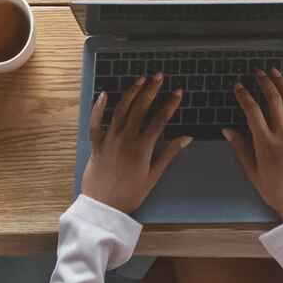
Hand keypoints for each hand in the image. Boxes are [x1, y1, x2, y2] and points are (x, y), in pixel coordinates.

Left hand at [81, 73, 192, 214]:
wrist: (103, 206)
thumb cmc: (131, 193)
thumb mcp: (153, 176)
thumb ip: (169, 154)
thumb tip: (186, 138)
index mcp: (142, 147)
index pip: (160, 119)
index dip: (170, 104)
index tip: (178, 92)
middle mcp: (126, 138)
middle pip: (140, 108)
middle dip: (151, 90)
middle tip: (159, 76)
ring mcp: (109, 139)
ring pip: (121, 110)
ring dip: (131, 92)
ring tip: (141, 79)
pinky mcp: (96, 143)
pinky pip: (95, 122)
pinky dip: (99, 107)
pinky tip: (104, 93)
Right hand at [224, 68, 282, 222]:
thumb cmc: (274, 189)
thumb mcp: (252, 172)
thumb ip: (241, 148)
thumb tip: (227, 130)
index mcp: (264, 143)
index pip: (252, 111)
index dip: (244, 96)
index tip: (238, 86)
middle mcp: (282, 134)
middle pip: (273, 100)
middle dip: (264, 83)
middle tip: (257, 73)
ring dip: (282, 84)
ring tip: (275, 72)